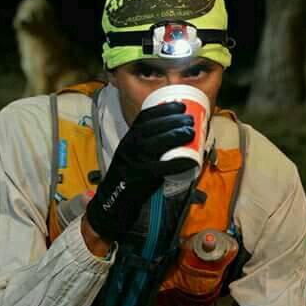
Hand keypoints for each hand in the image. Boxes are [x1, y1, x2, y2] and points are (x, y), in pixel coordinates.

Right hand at [86, 101, 193, 240]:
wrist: (114, 200)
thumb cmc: (130, 175)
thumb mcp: (135, 153)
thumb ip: (150, 143)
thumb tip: (177, 132)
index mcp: (129, 137)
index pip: (145, 117)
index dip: (163, 109)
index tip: (180, 105)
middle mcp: (130, 146)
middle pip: (151, 128)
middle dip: (172, 120)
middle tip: (191, 119)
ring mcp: (134, 161)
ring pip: (154, 144)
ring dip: (174, 136)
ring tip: (191, 132)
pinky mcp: (140, 177)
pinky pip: (160, 168)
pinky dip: (176, 164)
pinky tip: (190, 161)